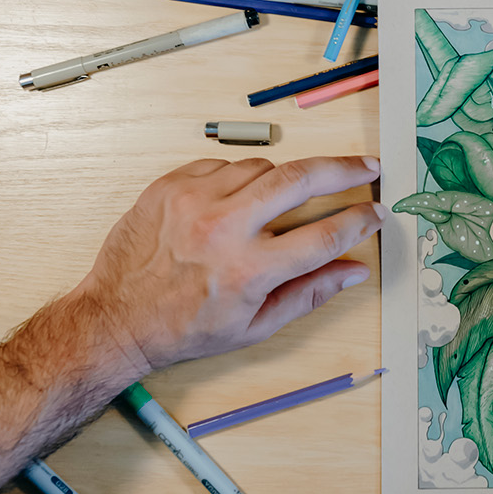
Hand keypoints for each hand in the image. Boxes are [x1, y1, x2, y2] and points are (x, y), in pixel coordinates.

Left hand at [67, 156, 387, 376]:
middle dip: (344, 169)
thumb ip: (310, 293)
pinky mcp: (170, 185)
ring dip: (283, 179)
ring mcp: (194, 201)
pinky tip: (236, 200)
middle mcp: (224, 230)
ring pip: (262, 168)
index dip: (360, 220)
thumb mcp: (255, 326)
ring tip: (282, 199)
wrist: (116, 317)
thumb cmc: (185, 328)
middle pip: (301, 180)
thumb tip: (355, 270)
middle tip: (368, 165)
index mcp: (250, 271)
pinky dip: (239, 178)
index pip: (325, 235)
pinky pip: (222, 165)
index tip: (376, 211)